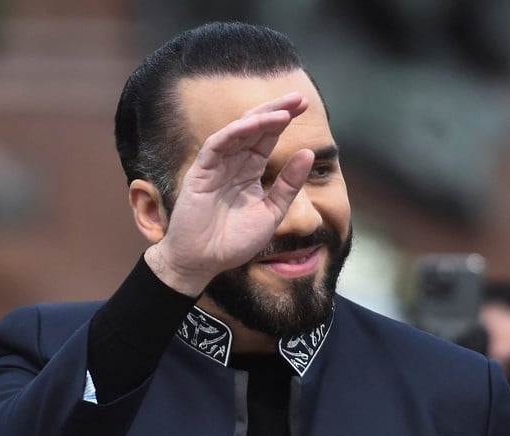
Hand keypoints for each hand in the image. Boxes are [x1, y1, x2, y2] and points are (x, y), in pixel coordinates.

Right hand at [147, 92, 315, 295]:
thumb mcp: (272, 212)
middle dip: (276, 111)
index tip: (304, 107)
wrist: (204, 261)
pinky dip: (234, 132)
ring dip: (260, 119)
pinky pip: (217, 145)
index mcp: (249, 171)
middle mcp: (233, 163)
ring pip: (238, 132)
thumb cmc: (234, 241)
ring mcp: (216, 166)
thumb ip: (289, 185)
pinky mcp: (201, 172)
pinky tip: (253, 125)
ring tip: (284, 112)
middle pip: (255, 128)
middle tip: (298, 99)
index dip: (283, 121)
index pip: (267, 138)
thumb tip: (309, 154)